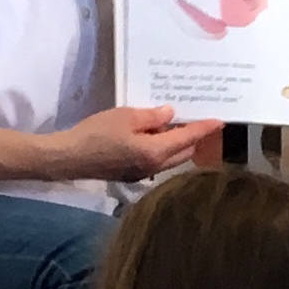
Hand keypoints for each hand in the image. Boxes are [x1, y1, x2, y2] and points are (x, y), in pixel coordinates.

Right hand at [54, 105, 219, 182]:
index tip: (219, 121)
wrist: (69, 158)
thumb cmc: (96, 134)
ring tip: (175, 124)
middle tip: (197, 119)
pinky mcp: (131, 174)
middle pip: (184, 153)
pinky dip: (162, 149)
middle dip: (194, 137)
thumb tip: (170, 115)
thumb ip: (152, 116)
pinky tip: (154, 135)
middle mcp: (155, 167)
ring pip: (171, 159)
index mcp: (156, 152)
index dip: (204, 128)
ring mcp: (143, 174)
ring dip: (177, 144)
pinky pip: (156, 161)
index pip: (188, 138)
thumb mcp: (126, 116)